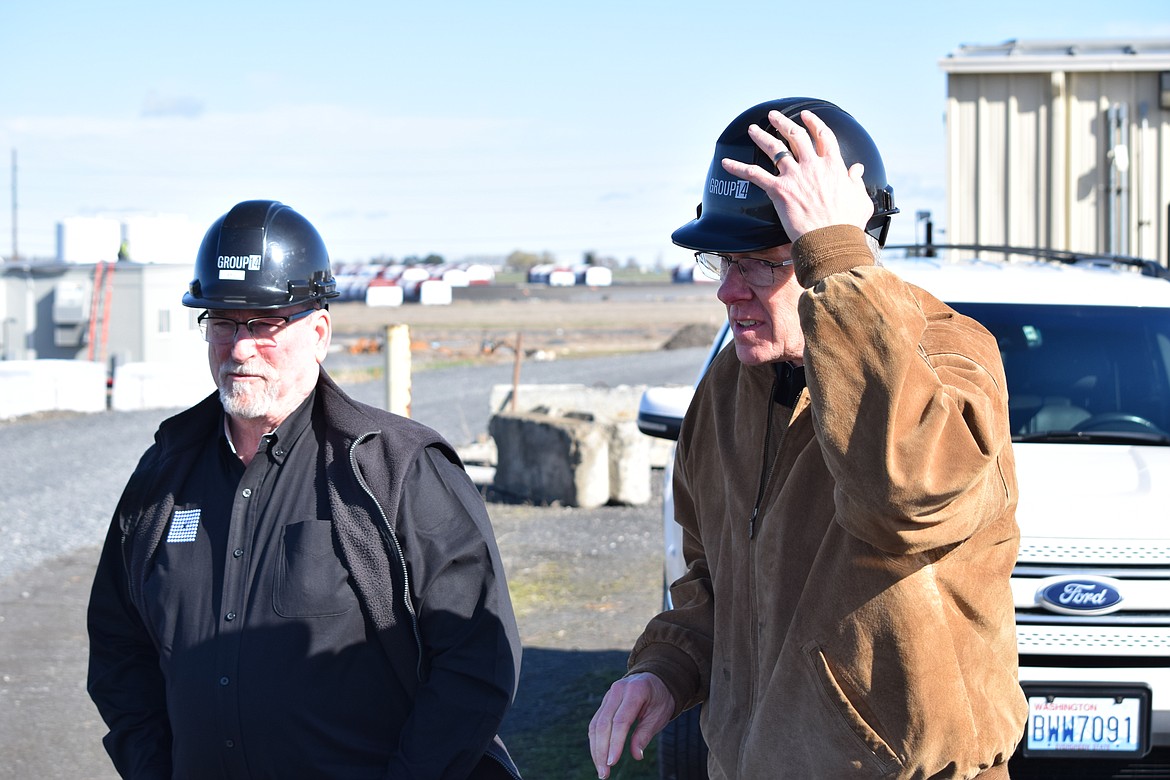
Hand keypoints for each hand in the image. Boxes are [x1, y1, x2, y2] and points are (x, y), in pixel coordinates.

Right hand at [587, 672, 675, 778]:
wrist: (656, 679)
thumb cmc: (660, 699)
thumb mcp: (659, 715)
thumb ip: (645, 734)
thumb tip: (636, 756)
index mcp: (635, 691)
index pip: (621, 721)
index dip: (615, 743)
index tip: (612, 763)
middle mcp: (617, 690)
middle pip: (603, 723)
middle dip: (601, 750)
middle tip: (604, 773)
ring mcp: (609, 695)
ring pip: (595, 725)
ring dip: (596, 749)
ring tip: (601, 770)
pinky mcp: (605, 703)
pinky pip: (596, 723)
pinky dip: (596, 741)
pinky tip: (599, 757)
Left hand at [721, 109, 873, 242]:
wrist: (831, 239)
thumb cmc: (847, 224)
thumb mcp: (861, 199)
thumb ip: (857, 181)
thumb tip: (857, 169)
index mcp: (833, 166)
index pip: (824, 137)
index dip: (814, 123)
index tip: (807, 116)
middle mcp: (813, 166)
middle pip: (796, 136)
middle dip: (784, 123)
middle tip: (774, 116)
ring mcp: (795, 176)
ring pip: (775, 149)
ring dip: (762, 137)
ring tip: (752, 129)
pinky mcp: (779, 190)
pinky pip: (754, 175)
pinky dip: (738, 168)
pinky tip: (726, 163)